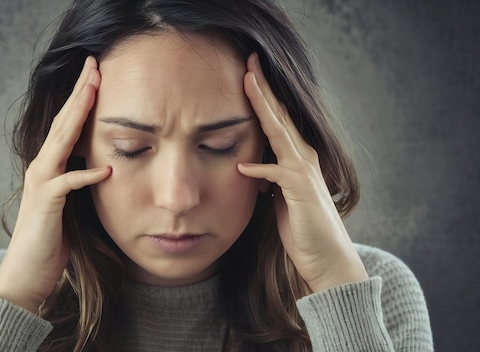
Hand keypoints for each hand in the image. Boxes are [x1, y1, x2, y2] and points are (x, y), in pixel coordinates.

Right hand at [0, 57, 110, 311]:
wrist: (26, 273)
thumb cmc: (52, 239)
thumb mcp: (71, 203)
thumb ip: (81, 180)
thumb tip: (104, 164)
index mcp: (51, 166)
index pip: (67, 124)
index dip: (81, 98)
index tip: (96, 74)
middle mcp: (42, 169)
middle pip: (63, 123)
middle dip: (79, 93)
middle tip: (93, 65)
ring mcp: (42, 185)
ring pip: (60, 142)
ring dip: (77, 116)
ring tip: (93, 91)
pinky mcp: (46, 206)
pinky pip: (67, 185)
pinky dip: (85, 175)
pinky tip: (105, 168)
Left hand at [237, 53, 367, 292]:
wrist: (327, 257)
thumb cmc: (302, 227)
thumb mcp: (280, 195)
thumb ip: (269, 177)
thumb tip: (251, 165)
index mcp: (297, 157)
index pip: (277, 120)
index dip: (263, 96)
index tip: (248, 73)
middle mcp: (303, 158)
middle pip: (279, 117)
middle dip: (263, 89)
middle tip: (249, 62)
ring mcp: (303, 173)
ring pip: (280, 133)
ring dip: (263, 109)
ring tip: (247, 85)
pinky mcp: (299, 192)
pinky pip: (276, 176)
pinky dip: (260, 170)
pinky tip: (243, 165)